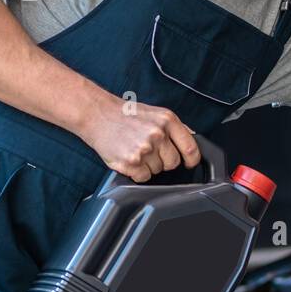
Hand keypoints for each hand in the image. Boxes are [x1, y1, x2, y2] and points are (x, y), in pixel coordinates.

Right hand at [78, 95, 200, 181]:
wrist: (97, 114)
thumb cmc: (126, 115)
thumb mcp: (155, 113)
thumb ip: (175, 127)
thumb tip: (193, 139)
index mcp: (167, 120)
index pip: (190, 148)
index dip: (192, 160)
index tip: (189, 163)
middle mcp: (157, 134)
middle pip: (173, 163)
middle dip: (163, 161)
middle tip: (148, 150)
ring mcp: (144, 149)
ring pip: (157, 171)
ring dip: (148, 165)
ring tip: (135, 150)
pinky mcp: (130, 162)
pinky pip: (143, 177)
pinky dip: (136, 172)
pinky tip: (129, 158)